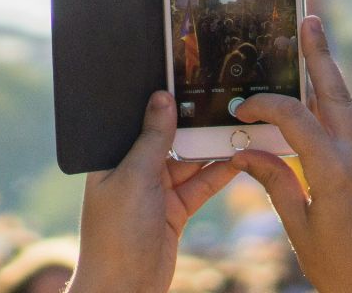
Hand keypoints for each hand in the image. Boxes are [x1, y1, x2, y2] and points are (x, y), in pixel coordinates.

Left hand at [67, 90, 239, 292]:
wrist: (124, 289)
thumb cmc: (116, 234)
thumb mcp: (135, 177)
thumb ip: (152, 138)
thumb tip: (162, 98)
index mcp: (114, 159)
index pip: (140, 122)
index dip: (161, 103)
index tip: (187, 80)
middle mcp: (134, 172)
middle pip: (169, 139)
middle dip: (193, 124)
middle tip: (222, 100)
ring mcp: (155, 192)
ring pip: (188, 162)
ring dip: (211, 149)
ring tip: (237, 126)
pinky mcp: (174, 212)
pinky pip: (199, 186)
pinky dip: (218, 174)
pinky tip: (237, 159)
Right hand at [231, 15, 351, 292]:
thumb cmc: (340, 272)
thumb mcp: (299, 228)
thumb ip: (276, 182)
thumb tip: (247, 151)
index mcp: (335, 172)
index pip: (294, 118)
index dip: (265, 106)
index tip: (241, 109)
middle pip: (337, 95)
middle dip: (321, 57)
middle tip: (311, 21)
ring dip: (330, 97)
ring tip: (311, 74)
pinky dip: (342, 138)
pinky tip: (325, 147)